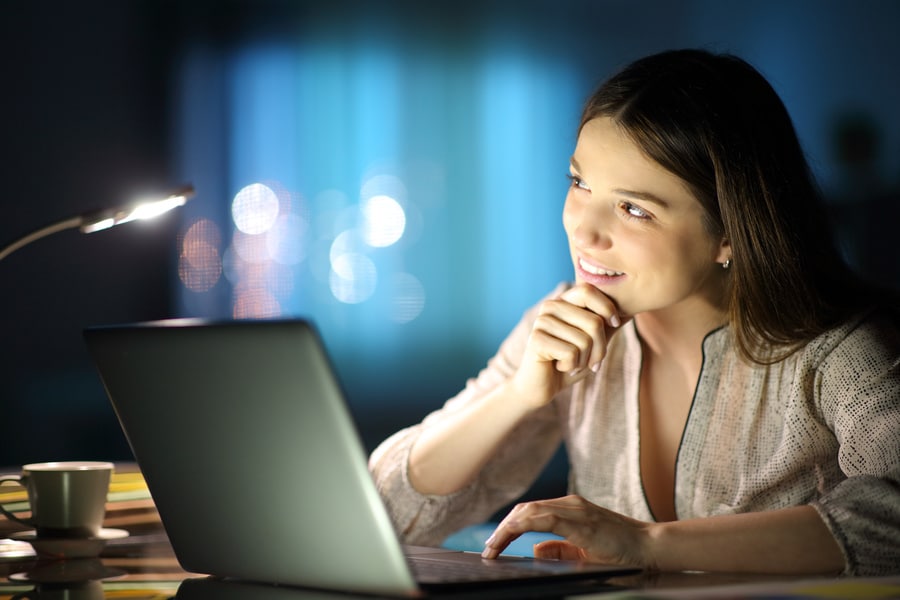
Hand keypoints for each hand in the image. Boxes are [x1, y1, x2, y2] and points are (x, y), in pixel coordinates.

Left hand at [481, 495, 653, 568]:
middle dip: (503, 528)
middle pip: (525, 509)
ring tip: (494, 545)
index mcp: (569, 511)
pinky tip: (512, 535)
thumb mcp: (583, 553)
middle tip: (488, 548)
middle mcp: (570, 505)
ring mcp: (577, 510)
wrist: (651, 548)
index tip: (493, 544)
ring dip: (508, 527)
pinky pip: (547, 518)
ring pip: (531, 510)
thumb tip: (534, 549)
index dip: (508, 527)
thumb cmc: (621, 552)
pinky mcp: (584, 521)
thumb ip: (560, 550)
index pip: (529, 513)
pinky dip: (525, 525)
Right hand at [510, 284, 621, 407]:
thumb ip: (609, 325)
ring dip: (585, 360)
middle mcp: (550, 306)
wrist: (540, 386)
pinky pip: (571, 353)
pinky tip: (560, 366)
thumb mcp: (594, 343)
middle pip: (593, 322)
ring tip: (573, 364)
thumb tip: (633, 309)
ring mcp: (541, 322)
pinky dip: (571, 366)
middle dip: (600, 348)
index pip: (589, 290)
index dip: (607, 308)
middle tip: (592, 362)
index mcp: (563, 301)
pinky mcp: (536, 340)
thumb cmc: (569, 362)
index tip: (614, 325)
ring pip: (584, 340)